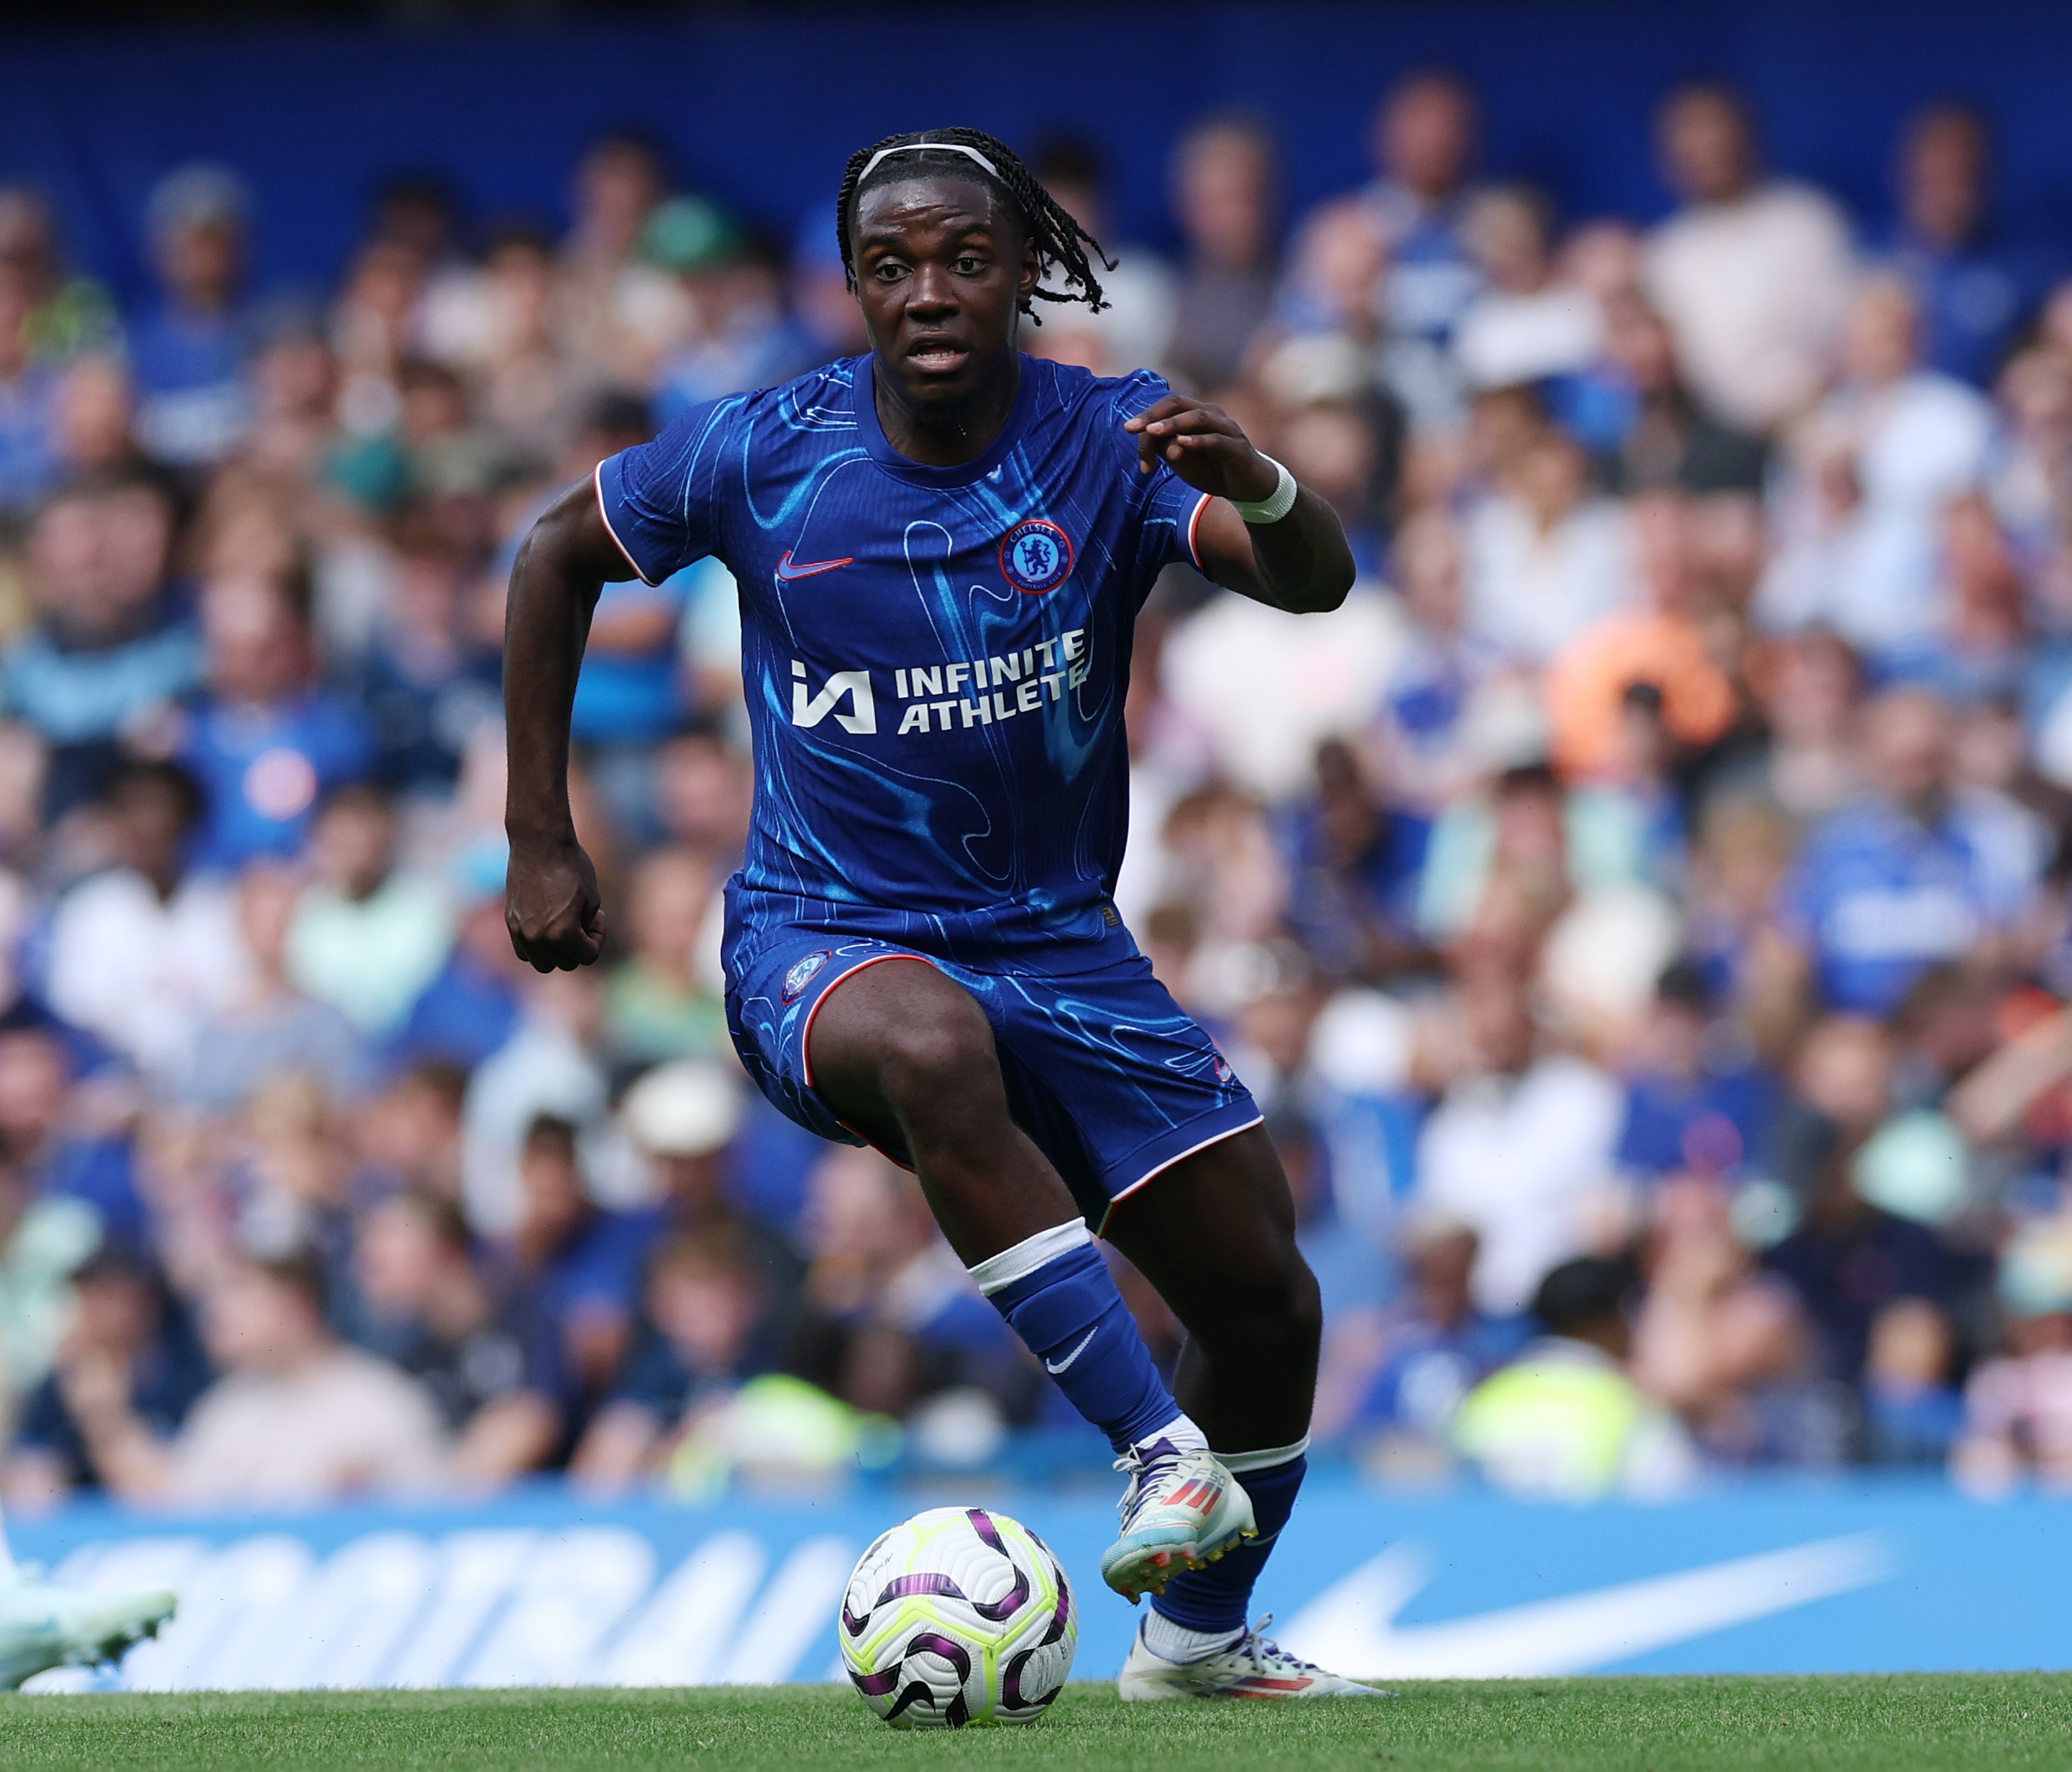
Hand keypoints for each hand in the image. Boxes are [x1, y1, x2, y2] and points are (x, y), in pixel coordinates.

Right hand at [506, 832, 605, 970]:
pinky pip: (524, 950)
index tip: (598, 917)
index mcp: (562, 934)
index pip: (588, 957)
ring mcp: (520, 932)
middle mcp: (538, 939)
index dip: (599, 938)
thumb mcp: (592, 900)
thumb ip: (586, 928)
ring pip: (542, 963)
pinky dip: (538, 946)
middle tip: (584, 919)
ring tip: (565, 927)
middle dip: (579, 945)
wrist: (539, 842)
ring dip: (557, 952)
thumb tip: (578, 944)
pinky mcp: (510, 922)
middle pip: (566, 963)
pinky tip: (548, 923)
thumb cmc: (572, 866)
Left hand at [1123, 395, 1278, 501]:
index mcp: (1195, 414)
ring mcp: (1225, 428)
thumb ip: (1166, 447)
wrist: (1247, 486)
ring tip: (1153, 432)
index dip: (1145, 417)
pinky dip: (1197, 441)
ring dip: (1172, 425)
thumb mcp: (1182, 460)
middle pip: (1178, 404)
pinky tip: (1181, 444)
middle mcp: (1211, 414)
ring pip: (1197, 418)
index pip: (1166, 406)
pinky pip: (1216, 440)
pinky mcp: (1236, 446)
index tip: (1128, 432)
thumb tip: (1151, 439)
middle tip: (1132, 428)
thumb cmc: (1212, 469)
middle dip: (1153, 415)